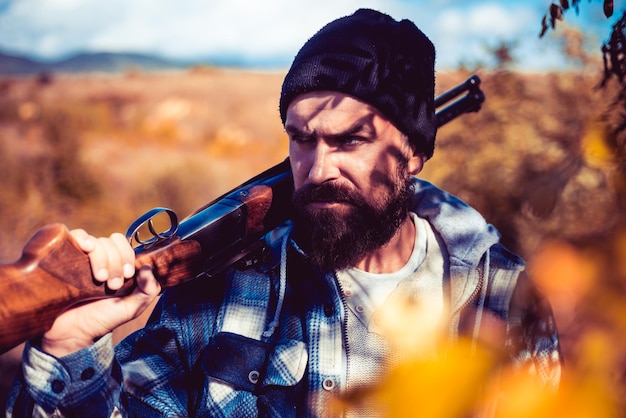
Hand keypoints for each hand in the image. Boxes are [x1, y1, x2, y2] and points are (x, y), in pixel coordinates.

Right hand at [41, 229, 161, 356]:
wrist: (70, 333)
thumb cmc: (101, 319)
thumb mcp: (131, 308)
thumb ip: (148, 291)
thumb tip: (148, 267)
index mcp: (116, 265)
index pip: (126, 246)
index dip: (128, 256)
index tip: (128, 276)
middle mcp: (99, 258)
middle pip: (111, 243)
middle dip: (115, 263)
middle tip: (113, 285)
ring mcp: (81, 257)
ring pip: (96, 241)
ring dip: (101, 258)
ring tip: (99, 279)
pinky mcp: (63, 257)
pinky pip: (73, 236)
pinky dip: (82, 238)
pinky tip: (85, 248)